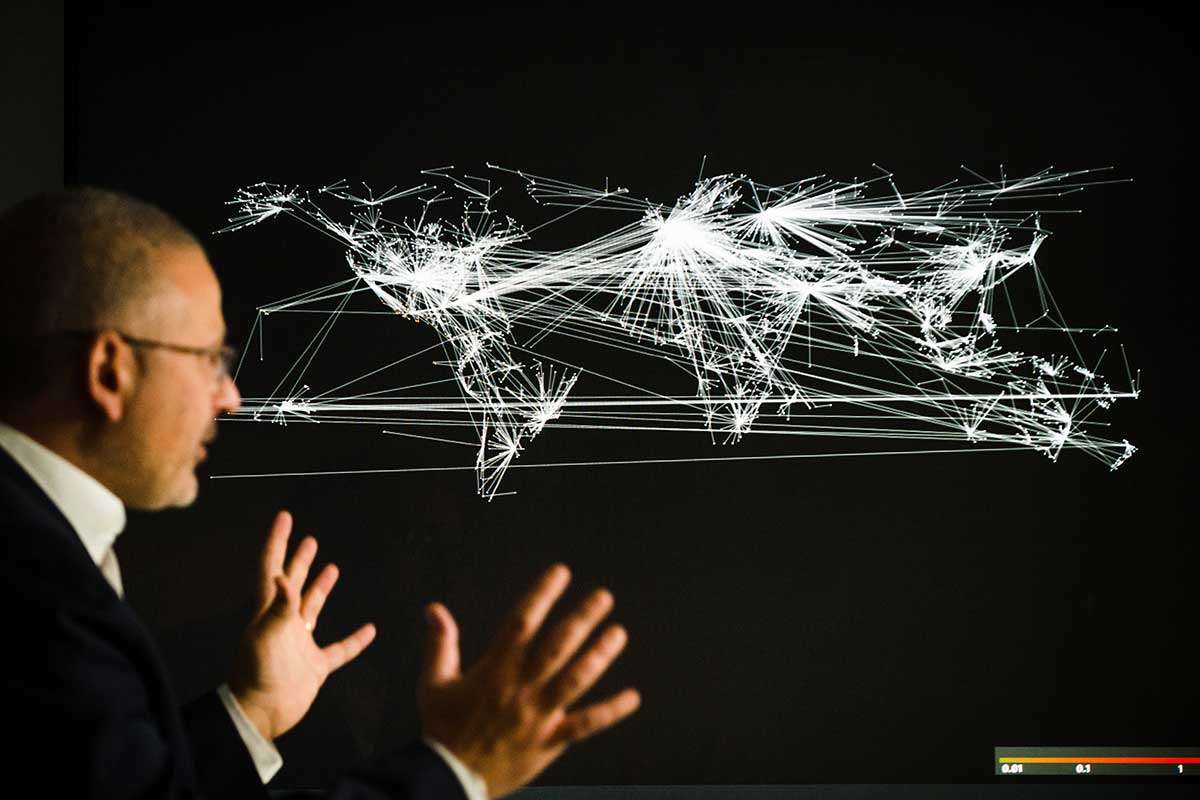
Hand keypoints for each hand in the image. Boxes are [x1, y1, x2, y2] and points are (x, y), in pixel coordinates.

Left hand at [228, 510, 376, 740]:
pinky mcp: (315, 666)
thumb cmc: (257, 675)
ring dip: (321, 588)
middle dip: (299, 560)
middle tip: (309, 539)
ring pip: (313, 609)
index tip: (285, 517)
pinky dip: (355, 640)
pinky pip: (340, 649)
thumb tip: (282, 576)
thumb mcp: (265, 637)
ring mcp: (300, 644)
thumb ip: (277, 608)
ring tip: (332, 568)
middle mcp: (284, 623)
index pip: (272, 568)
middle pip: (293, 583)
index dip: (277, 542)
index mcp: (269, 612)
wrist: (262, 715)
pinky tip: (370, 630)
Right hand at [418, 564, 640, 798]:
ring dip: (599, 656)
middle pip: (557, 647)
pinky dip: (611, 711)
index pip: (521, 623)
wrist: (450, 779)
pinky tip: (633, 697)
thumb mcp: (433, 684)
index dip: (542, 595)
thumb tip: (434, 608)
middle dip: (582, 619)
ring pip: (576, 680)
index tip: (560, 573)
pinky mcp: (550, 741)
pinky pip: (585, 725)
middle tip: (604, 597)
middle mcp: (520, 689)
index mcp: (494, 671)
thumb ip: (440, 644)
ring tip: (619, 634)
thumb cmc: (442, 729)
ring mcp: (538, 716)